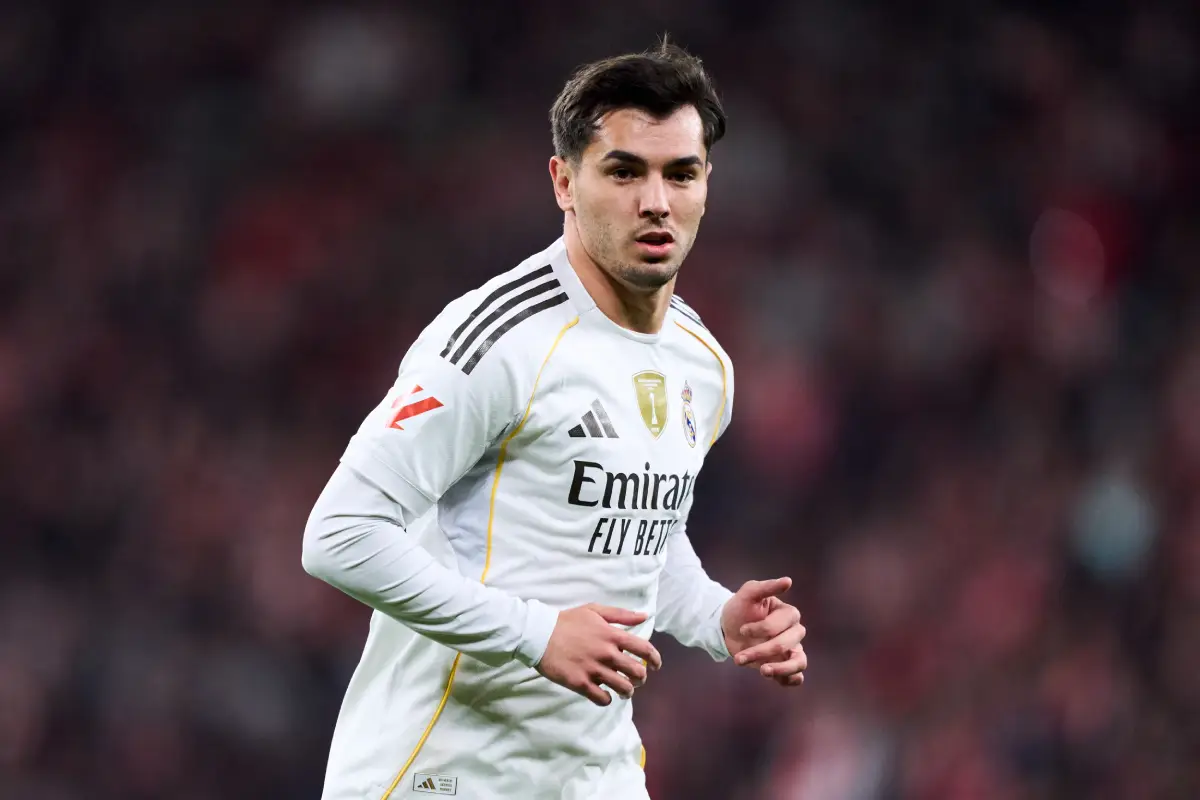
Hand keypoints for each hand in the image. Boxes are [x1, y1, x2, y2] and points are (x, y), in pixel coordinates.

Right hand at [536, 603, 662, 706]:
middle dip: (641, 678)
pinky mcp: (581, 684)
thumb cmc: (567, 621)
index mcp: (612, 635)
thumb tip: (644, 616)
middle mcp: (607, 653)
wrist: (539, 634)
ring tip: (623, 690)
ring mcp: (594, 670)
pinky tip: (604, 695)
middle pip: (638, 672)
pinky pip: (603, 699)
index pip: (645, 649)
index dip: (656, 659)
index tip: (656, 666)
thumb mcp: (594, 610)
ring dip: (627, 691)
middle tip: (636, 679)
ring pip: (623, 688)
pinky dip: (607, 700)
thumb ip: (621, 614)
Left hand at [721, 577, 806, 686]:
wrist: (728, 629)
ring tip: (763, 671)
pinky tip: (774, 677)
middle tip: (739, 658)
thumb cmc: (740, 608)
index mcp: (789, 613)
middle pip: (786, 644)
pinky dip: (790, 679)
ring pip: (799, 662)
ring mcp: (791, 650)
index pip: (782, 624)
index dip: (761, 629)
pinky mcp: (784, 665)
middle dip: (761, 651)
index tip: (742, 630)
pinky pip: (797, 676)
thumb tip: (788, 581)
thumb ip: (766, 587)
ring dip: (780, 669)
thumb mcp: (748, 594)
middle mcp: (794, 632)